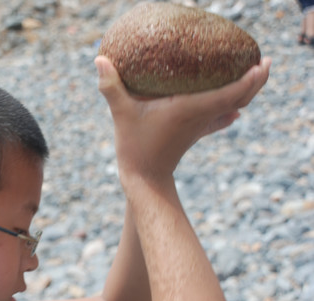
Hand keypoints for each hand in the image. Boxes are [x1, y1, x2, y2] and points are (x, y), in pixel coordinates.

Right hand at [95, 55, 270, 183]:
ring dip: (245, 94)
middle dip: (255, 81)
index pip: (231, 91)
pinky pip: (216, 122)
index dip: (250, 78)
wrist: (144, 181)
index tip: (261, 64)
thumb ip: (111, 86)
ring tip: (252, 79)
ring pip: (231, 108)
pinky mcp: (192, 135)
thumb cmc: (135, 148)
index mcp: (192, 108)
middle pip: (240, 98)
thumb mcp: (122, 114)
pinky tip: (235, 114)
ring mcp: (199, 127)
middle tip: (264, 63)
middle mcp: (201, 116)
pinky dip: (227, 112)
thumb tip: (99, 58)